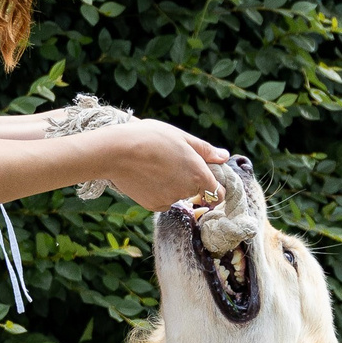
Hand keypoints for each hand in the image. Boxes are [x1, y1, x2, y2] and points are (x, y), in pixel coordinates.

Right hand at [96, 120, 232, 211]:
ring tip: (153, 164)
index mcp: (199, 173)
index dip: (215, 186)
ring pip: (176, 194)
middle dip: (187, 179)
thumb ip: (205, 150)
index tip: (206, 178)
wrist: (117, 151)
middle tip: (170, 161)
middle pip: (195, 190)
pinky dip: (157, 191)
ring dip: (170, 184)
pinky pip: (161, 200)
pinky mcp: (153, 206)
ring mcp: (170, 200)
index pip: (218, 192)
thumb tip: (224, 157)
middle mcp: (187, 190)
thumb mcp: (181, 137)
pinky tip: (146, 176)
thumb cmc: (150, 138)